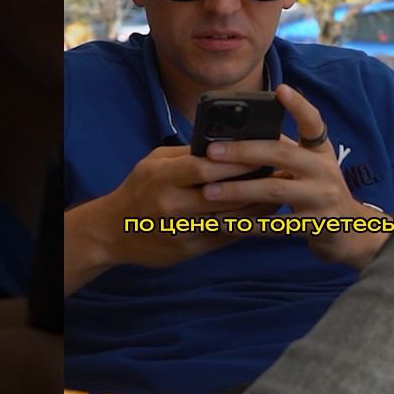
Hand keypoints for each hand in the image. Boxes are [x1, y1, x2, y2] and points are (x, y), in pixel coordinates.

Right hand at [72, 145, 276, 273]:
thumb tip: (226, 143)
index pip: (203, 167)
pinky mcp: (188, 250)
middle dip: (254, 183)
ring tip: (280, 194)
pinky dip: (248, 226)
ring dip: (258, 208)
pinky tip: (264, 217)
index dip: (235, 161)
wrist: (113, 232)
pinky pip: (225, 238)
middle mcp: (171, 205)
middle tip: (281, 172)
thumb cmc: (139, 189)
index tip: (262, 152)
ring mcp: (180, 231)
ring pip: (228, 220)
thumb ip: (186, 154)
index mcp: (162, 177)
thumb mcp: (154, 163)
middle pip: (222, 195)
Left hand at [200, 83, 390, 269]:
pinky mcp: (314, 226)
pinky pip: (275, 225)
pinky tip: (222, 222)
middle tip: (212, 152)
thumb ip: (283, 151)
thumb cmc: (318, 191)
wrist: (350, 231)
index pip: (313, 122)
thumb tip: (237, 136)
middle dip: (243, 152)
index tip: (281, 90)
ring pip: (275, 191)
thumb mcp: (311, 166)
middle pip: (282, 154)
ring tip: (209, 191)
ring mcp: (322, 198)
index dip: (299, 105)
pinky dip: (246, 224)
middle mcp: (325, 170)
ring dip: (238, 190)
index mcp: (320, 151)